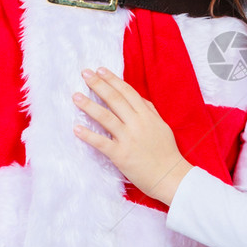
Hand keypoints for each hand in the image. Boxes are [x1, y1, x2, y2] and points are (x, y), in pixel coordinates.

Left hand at [72, 67, 191, 204]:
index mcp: (147, 116)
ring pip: (106, 118)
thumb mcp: (162, 126)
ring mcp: (129, 139)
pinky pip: (102, 143)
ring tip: (76, 96)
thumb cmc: (166, 152)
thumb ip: (150, 111)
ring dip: (90, 106)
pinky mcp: (121, 155)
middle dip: (99, 85)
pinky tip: (76, 128)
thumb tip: (139, 98)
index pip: (128, 92)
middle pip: (115, 100)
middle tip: (85, 74)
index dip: (113, 80)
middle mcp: (138, 124)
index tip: (100, 70)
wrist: (170, 176)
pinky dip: (88, 135)